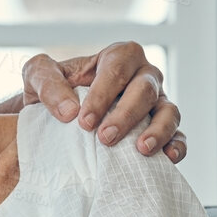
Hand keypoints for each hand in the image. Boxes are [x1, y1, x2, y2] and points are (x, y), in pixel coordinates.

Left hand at [21, 42, 185, 161]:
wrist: (56, 119)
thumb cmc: (52, 92)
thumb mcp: (37, 76)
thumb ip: (47, 83)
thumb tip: (69, 111)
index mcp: (118, 57)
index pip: (116, 70)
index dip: (102, 96)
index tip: (84, 123)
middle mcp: (143, 76)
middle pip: (144, 90)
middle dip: (126, 114)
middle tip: (105, 138)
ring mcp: (158, 103)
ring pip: (169, 111)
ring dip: (158, 130)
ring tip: (141, 150)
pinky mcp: (164, 130)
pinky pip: (179, 137)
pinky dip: (177, 147)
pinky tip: (167, 158)